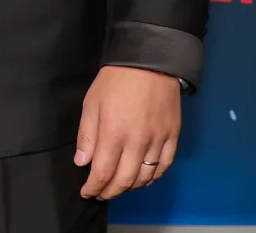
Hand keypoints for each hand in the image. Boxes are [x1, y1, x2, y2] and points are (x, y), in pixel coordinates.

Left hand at [74, 66, 181, 198]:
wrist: (150, 61)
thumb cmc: (116, 80)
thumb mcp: (92, 103)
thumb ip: (87, 135)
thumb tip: (82, 162)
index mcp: (114, 133)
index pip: (103, 173)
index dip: (93, 187)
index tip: (87, 192)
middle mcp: (137, 141)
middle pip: (124, 180)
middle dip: (110, 192)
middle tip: (101, 193)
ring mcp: (158, 140)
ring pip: (145, 177)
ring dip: (130, 187)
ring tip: (119, 187)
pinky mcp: (173, 136)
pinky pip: (164, 166)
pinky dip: (153, 177)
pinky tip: (144, 178)